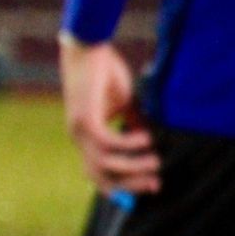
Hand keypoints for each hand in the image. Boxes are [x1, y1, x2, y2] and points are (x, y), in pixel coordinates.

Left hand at [59, 35, 158, 194]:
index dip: (122, 184)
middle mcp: (79, 137)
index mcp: (86, 136)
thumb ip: (132, 121)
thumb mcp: (122, 102)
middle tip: (156, 183)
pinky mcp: (85, 117)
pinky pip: (108, 142)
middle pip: (101, 175)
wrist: (88, 47)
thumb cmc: (103, 72)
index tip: (149, 187)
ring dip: (133, 166)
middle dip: (129, 184)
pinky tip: (146, 137)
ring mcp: (79, 129)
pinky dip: (128, 143)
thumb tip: (148, 138)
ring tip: (155, 160)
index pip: (98, 172)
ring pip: (105, 163)